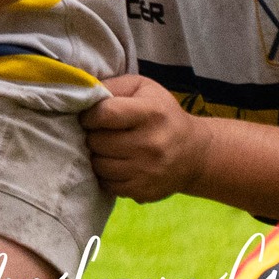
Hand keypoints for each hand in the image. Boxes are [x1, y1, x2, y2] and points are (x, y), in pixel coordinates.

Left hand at [81, 75, 206, 202]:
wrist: (194, 153)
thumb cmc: (163, 114)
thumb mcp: (144, 88)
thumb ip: (114, 87)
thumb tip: (84, 94)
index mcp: (151, 113)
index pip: (105, 114)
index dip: (90, 115)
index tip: (90, 117)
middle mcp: (150, 143)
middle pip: (98, 141)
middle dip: (93, 135)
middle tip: (101, 132)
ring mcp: (146, 171)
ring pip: (99, 165)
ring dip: (98, 156)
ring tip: (107, 148)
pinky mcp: (142, 191)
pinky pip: (107, 184)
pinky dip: (106, 175)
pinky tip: (116, 164)